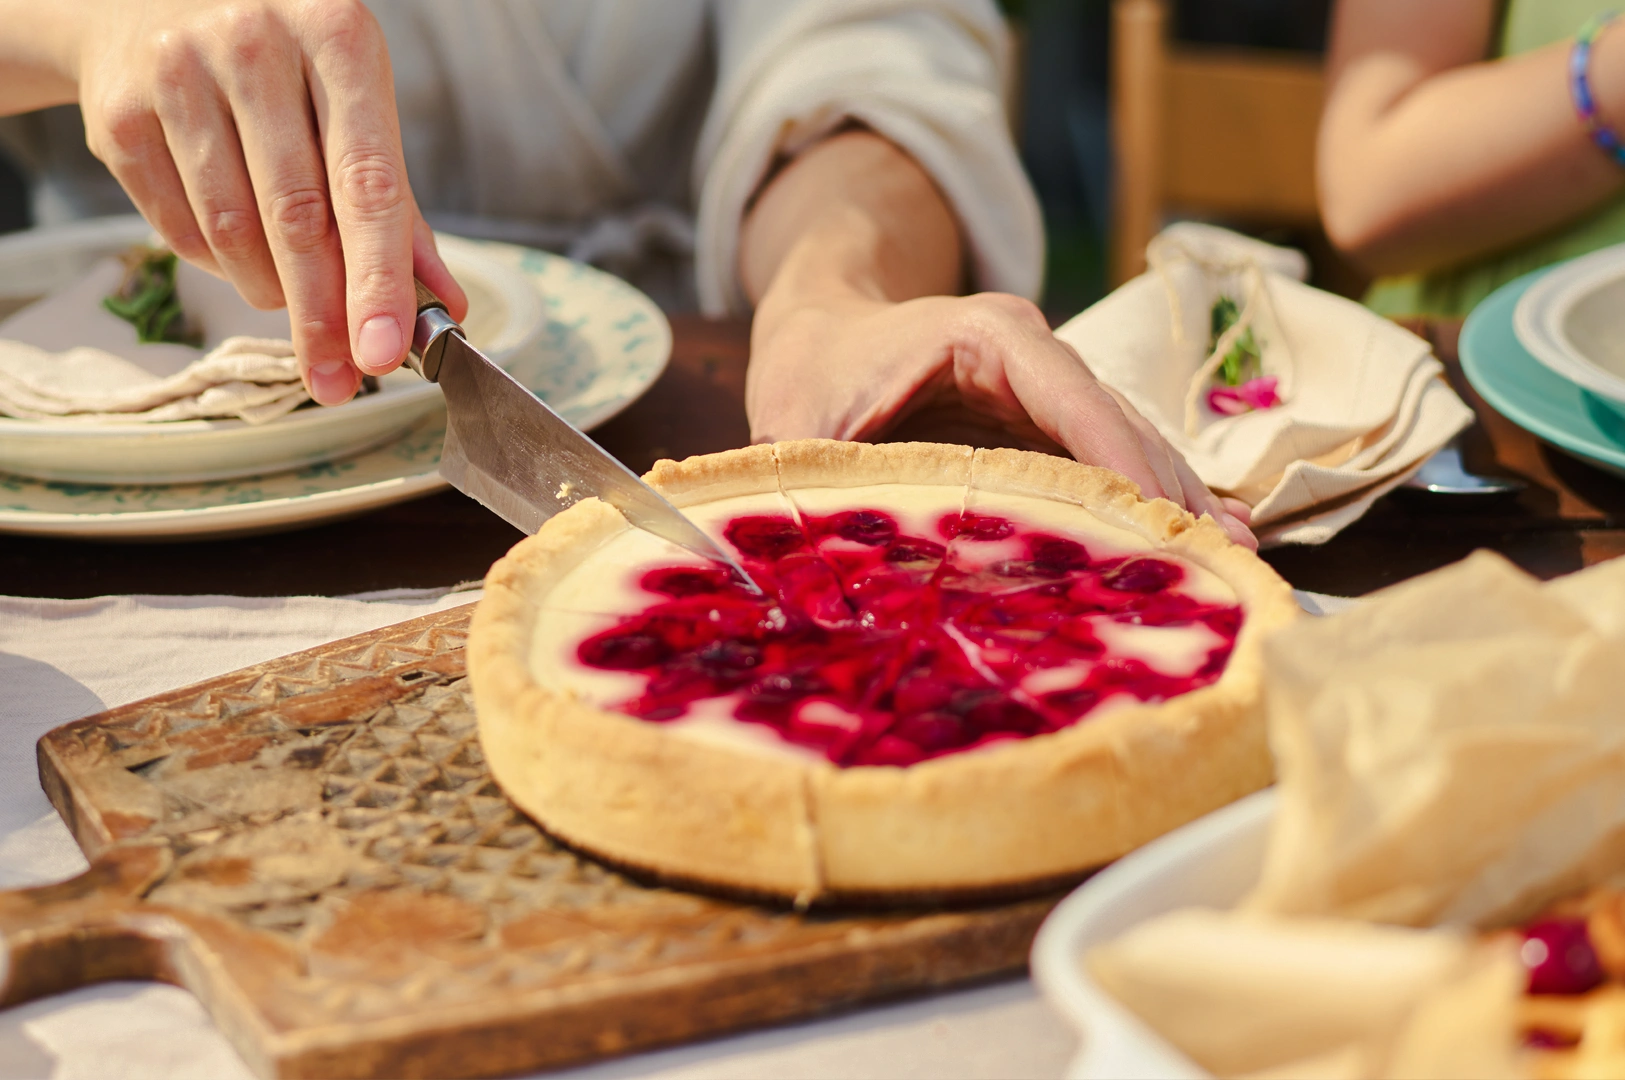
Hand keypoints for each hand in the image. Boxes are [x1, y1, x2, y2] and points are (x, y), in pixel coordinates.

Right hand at [70, 0, 465, 402]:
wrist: (148, 2)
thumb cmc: (284, 67)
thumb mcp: (355, 107)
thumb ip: (397, 209)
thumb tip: (444, 307)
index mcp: (337, 38)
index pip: (368, 185)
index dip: (377, 280)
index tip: (385, 353)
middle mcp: (255, 45)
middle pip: (296, 219)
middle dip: (323, 317)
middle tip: (339, 380)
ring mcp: (178, 74)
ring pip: (234, 233)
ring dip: (272, 292)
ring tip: (293, 297)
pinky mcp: (119, 114)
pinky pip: (180, 230)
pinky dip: (220, 266)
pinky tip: (240, 254)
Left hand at [747, 290, 1257, 549]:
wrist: (822, 332)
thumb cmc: (809, 373)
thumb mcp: (791, 428)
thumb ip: (806, 485)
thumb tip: (808, 568)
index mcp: (982, 339)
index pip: (1065, 392)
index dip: (1113, 452)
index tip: (1156, 515)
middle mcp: (1032, 357)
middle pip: (1117, 421)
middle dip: (1169, 489)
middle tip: (1224, 558)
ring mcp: (1049, 390)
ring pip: (1128, 443)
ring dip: (1174, 501)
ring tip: (1232, 560)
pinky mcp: (1049, 425)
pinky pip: (1109, 461)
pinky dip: (1150, 501)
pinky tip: (1199, 540)